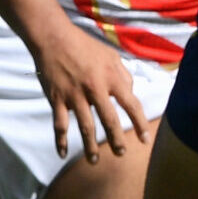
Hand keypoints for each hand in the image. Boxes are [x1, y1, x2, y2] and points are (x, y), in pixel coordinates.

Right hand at [27, 23, 149, 162]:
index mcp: (112, 79)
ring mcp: (74, 96)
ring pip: (85, 127)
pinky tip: (63, 153)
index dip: (139, 124)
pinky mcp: (56, 99)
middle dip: (116, 140)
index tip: (144, 140)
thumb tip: (131, 92)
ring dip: (90, 146)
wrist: (53, 38)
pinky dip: (61, 140)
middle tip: (121, 154)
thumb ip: (124, 75)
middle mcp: (95, 89)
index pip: (132, 105)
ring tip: (94, 160)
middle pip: (109, 120)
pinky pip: (59, 124)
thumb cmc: (85, 46)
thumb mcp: (112, 56)